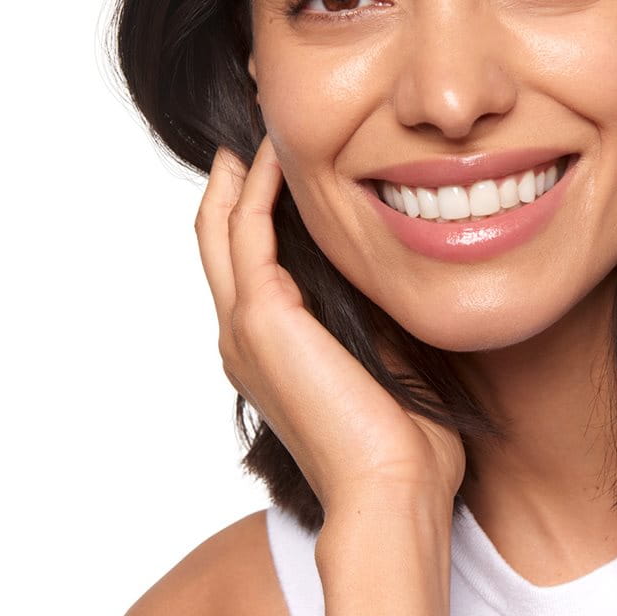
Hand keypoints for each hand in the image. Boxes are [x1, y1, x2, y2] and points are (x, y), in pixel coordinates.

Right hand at [194, 134, 464, 513]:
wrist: (390, 489)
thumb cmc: (400, 443)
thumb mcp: (384, 358)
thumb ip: (371, 311)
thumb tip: (395, 264)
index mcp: (265, 349)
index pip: (245, 261)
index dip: (253, 207)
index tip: (281, 162)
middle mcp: (241, 334)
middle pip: (217, 235)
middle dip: (232, 178)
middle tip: (254, 128)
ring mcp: (243, 326)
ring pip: (221, 225)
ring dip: (239, 172)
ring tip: (261, 125)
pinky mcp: (261, 316)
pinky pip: (247, 230)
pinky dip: (258, 186)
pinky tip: (279, 153)